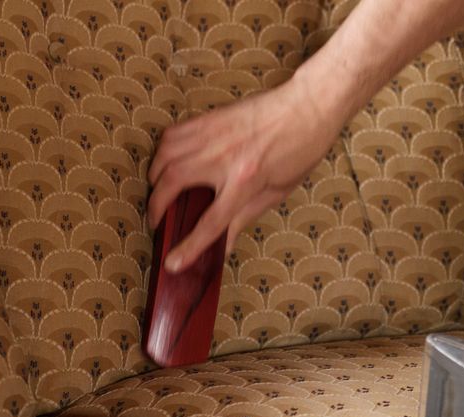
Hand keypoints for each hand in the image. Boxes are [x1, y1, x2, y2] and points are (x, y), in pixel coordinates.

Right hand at [147, 76, 346, 271]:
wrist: (307, 106)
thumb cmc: (299, 149)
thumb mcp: (276, 191)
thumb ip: (244, 218)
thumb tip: (223, 245)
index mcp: (246, 180)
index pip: (210, 222)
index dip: (189, 247)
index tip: (173, 262)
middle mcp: (224, 156)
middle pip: (173, 183)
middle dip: (157, 206)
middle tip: (157, 221)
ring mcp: (213, 134)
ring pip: (165, 156)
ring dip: (155, 177)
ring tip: (159, 190)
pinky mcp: (209, 118)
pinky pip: (172, 134)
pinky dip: (163, 151)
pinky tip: (168, 161)